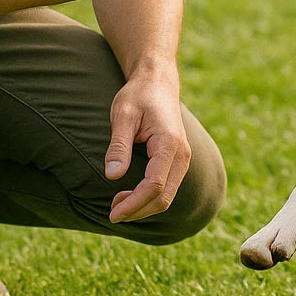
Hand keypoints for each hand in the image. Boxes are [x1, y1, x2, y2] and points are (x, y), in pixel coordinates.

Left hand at [104, 73, 190, 221]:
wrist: (158, 82)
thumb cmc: (139, 95)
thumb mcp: (123, 115)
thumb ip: (118, 146)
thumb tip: (112, 176)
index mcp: (169, 143)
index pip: (154, 185)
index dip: (133, 203)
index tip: (112, 213)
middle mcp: (182, 154)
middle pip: (164, 197)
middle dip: (138, 210)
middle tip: (112, 213)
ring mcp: (183, 158)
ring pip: (167, 196)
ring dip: (144, 207)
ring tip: (117, 205)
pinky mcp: (178, 160)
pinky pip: (168, 188)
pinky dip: (150, 198)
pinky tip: (131, 196)